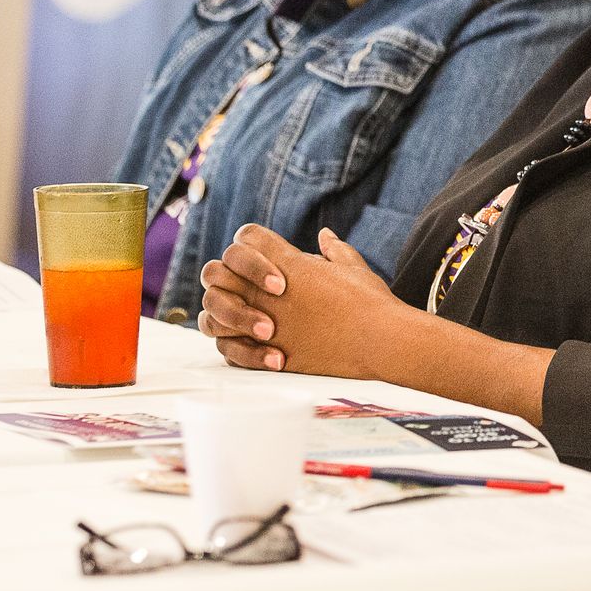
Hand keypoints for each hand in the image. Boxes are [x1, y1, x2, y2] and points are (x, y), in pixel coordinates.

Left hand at [199, 225, 410, 378]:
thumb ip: (333, 250)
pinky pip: (226, 348)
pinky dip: (233, 345)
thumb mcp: (353, 266)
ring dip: (223, 311)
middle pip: (217, 270)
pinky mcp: (265, 354)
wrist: (378, 341)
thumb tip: (325, 236)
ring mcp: (261, 323)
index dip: (252, 241)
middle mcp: (266, 291)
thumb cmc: (370, 302)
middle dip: (226, 274)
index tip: (267, 254)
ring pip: (211, 311)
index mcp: (288, 263)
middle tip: (246, 285)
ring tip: (247, 316)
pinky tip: (253, 343)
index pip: (248, 236)